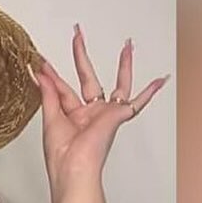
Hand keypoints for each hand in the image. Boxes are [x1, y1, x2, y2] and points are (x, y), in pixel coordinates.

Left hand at [30, 26, 167, 186]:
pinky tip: (161, 79)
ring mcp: (105, 114)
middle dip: (82, 55)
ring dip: (124, 65)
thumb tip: (40, 73)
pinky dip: (151, 92)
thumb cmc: (62, 155)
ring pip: (119, 84)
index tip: (43, 61)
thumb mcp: (50, 119)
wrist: (75, 167)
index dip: (52, 75)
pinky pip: (139, 102)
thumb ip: (48, 94)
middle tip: (77, 34)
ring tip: (127, 45)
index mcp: (72, 117)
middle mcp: (90, 114)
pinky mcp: (118, 116)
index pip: (62, 89)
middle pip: (88, 78)